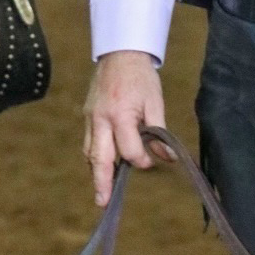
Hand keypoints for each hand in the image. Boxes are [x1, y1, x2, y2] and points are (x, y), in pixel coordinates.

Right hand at [82, 50, 171, 206]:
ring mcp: (91, 116)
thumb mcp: (155, 102)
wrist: (120, 52)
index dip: (142, 160)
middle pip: (99, 157)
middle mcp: (101, 119)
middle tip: (102, 202)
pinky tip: (99, 165)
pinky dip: (93, 155)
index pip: (129, 150)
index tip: (152, 158)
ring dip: (95, 171)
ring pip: (89, 151)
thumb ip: (158, 132)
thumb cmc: (140, 77)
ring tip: (100, 191)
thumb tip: (166, 156)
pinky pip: (87, 140)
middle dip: (101, 181)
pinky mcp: (87, 114)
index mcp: (120, 115)